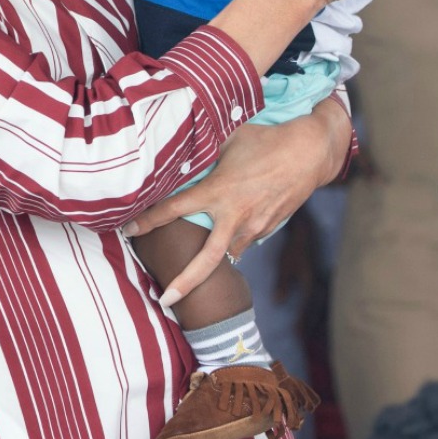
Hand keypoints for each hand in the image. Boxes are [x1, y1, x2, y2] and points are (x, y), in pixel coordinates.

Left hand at [123, 99, 350, 300]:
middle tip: (164, 299)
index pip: (174, 209)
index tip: (128, 230)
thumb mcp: (229, 139)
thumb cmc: (266, 139)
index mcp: (218, 192)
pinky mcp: (269, 228)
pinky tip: (225, 238)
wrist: (310, 152)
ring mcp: (254, 226)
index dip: (148, 221)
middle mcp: (235, 215)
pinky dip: (232, 244)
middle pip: (206, 260)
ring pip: (227, 254)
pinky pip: (244, 242)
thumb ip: (204, 150)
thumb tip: (179, 149)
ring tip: (190, 273)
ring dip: (211, 263)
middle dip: (185, 283)